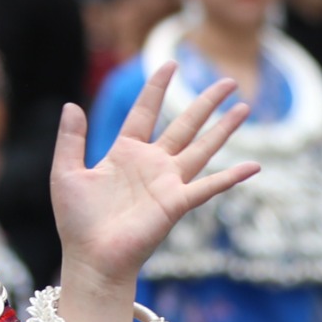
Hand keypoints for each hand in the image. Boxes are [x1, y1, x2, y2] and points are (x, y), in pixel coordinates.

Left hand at [48, 64, 257, 321]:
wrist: (90, 258)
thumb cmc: (77, 221)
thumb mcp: (66, 172)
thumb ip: (71, 139)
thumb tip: (71, 104)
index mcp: (125, 152)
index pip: (145, 111)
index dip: (157, 88)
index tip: (170, 63)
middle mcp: (152, 164)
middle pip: (185, 124)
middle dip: (206, 102)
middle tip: (229, 80)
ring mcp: (167, 182)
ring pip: (202, 147)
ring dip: (224, 128)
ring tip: (245, 107)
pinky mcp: (176, 203)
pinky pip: (209, 186)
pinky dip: (232, 177)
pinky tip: (255, 166)